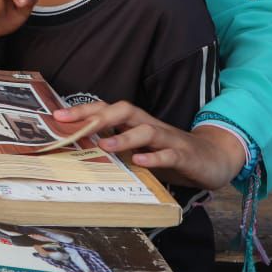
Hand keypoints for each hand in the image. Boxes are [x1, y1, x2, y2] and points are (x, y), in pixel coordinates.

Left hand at [54, 101, 245, 189]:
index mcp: (136, 123)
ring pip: (146, 130)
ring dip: (124, 137)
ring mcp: (169, 139)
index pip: (107, 109)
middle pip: (124, 111)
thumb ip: (116, 145)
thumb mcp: (138, 149)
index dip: (83, 111)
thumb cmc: (168, 153)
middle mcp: (150, 126)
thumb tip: (78, 148)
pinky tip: (140, 162)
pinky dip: (154, 158)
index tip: (58, 116)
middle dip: (99, 116)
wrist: (214, 158)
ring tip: (104, 146)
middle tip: (76, 126)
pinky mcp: (185, 156)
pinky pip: (169, 154)